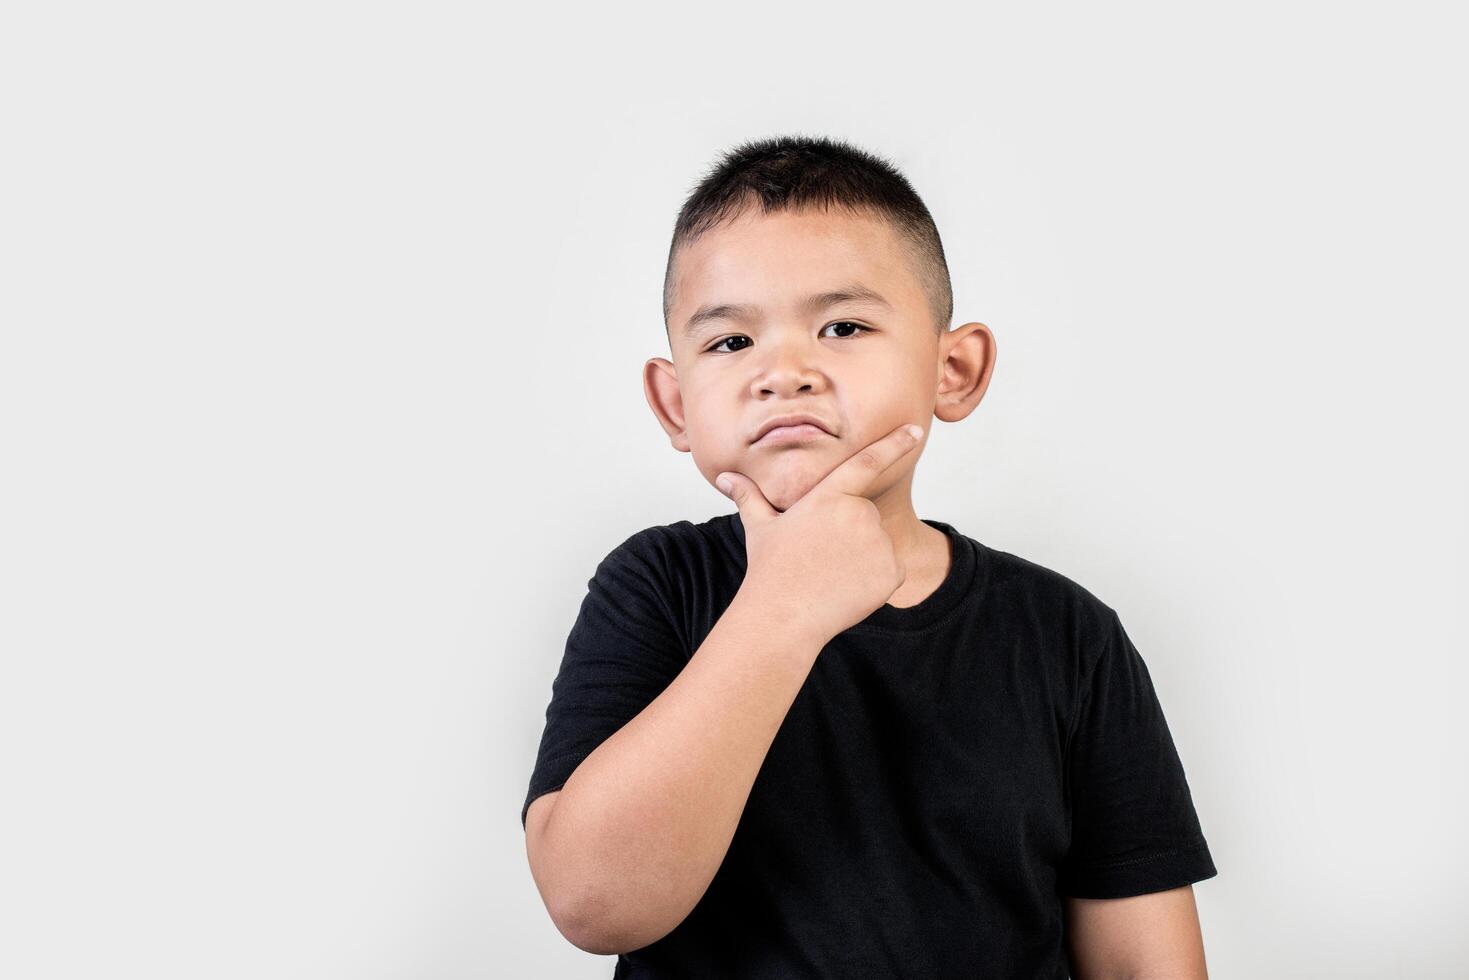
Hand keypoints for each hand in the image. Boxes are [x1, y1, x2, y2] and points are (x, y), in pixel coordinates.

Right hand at [714, 422, 926, 643]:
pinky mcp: (892, 571)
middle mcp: (858, 513)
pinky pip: (891, 571)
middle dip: (850, 533)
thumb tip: (725, 477)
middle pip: (865, 516)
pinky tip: (848, 590)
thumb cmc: (769, 570)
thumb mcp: (759, 528)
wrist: (783, 616)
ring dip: (862, 558)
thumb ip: (749, 498)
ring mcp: (878, 542)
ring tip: (830, 575)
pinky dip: (875, 581)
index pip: (868, 461)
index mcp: (829, 495)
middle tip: (821, 557)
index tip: (917, 430)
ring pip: (879, 545)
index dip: (895, 443)